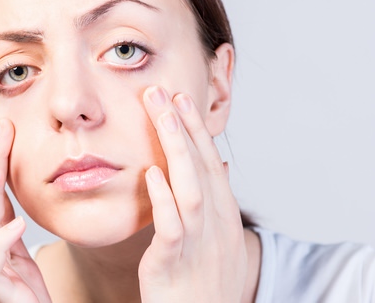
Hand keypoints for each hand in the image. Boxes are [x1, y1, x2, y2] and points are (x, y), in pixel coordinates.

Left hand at [138, 86, 246, 302]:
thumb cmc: (202, 283)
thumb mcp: (215, 239)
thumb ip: (212, 201)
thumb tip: (218, 164)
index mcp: (224, 218)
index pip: (210, 164)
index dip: (195, 130)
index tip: (179, 98)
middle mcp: (216, 227)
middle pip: (201, 167)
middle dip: (184, 127)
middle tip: (163, 92)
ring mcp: (198, 245)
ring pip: (191, 189)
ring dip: (177, 150)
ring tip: (162, 115)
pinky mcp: (174, 265)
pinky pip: (171, 228)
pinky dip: (163, 199)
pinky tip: (151, 174)